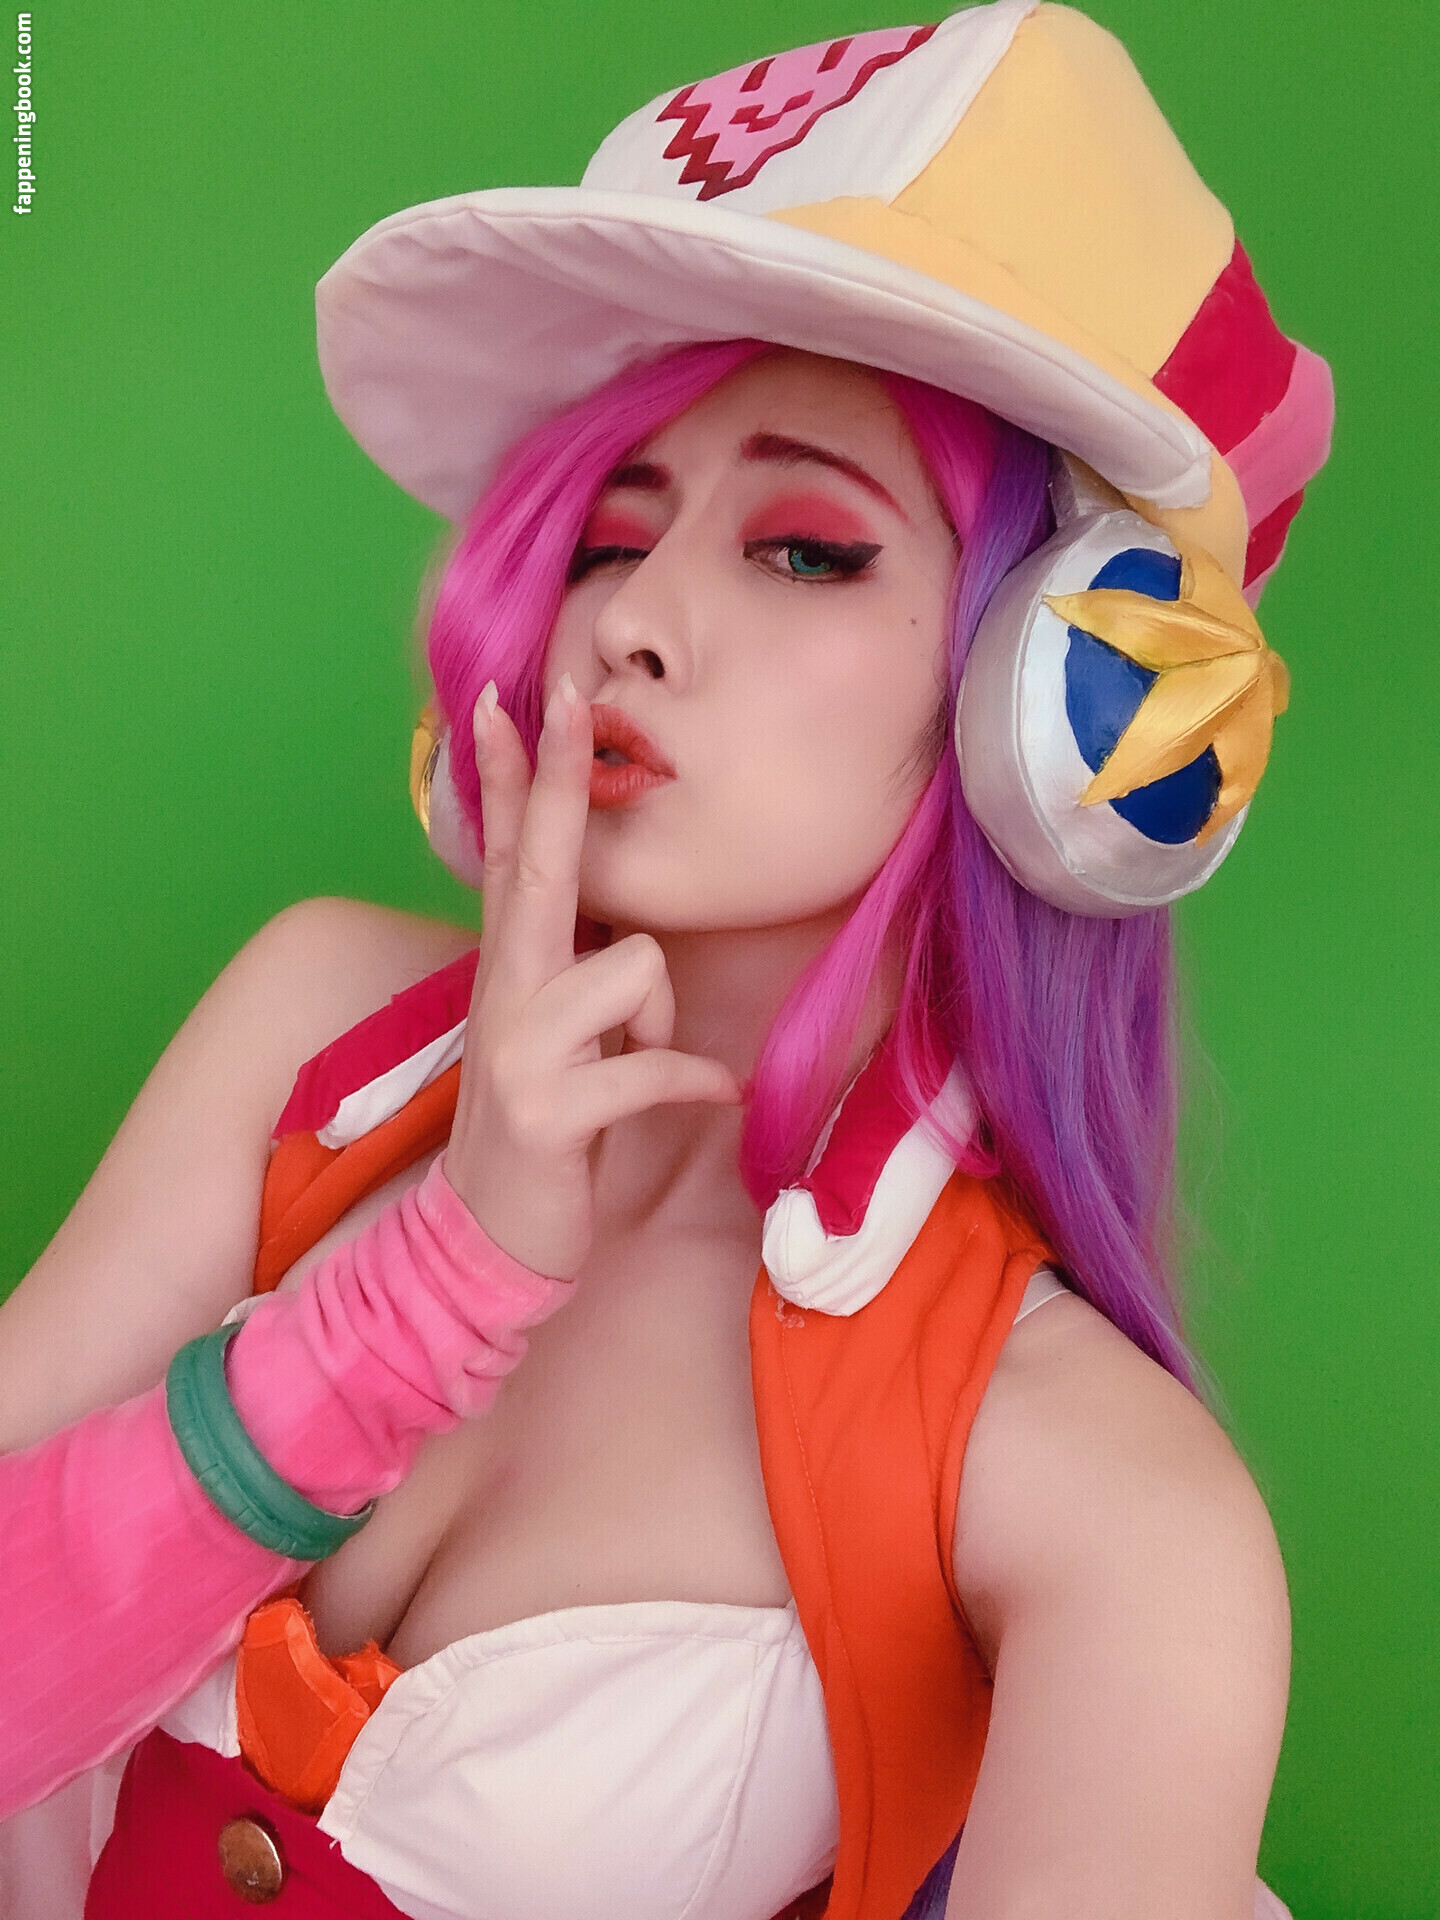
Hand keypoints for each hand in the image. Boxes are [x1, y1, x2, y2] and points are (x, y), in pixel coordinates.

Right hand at [443, 674, 743, 1278]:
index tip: (508, 695)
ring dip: (661, 1024)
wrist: (488, 1229)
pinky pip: (654, 1069)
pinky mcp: (551, 1108)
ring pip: (635, 970)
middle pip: (542, 865)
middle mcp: (507, 988)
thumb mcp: (550, 1024)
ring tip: (640, 1065)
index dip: (516, 774)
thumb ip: (573, 959)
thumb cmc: (541, 1115)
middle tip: (568, 696)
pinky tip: (717, 1096)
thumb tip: (625, 915)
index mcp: (513, 962)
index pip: (513, 851)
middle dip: (559, 781)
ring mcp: (523, 1047)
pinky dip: (695, 1083)